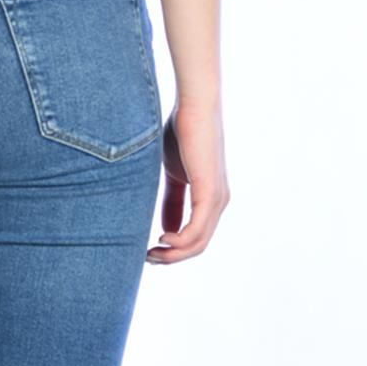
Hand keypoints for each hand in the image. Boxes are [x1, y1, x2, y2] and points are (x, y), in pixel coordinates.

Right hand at [147, 100, 228, 262]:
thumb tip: (166, 229)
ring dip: (173, 254)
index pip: (196, 236)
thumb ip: (171, 202)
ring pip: (198, 243)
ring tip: (151, 253)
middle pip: (198, 245)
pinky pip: (196, 230)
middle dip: (172, 257)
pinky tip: (162, 238)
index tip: (149, 251)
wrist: (193, 108)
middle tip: (147, 258)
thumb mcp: (173, 175)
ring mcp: (217, 199)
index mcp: (211, 198)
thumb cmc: (182, 134)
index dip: (173, 249)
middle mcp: (219, 202)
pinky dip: (179, 242)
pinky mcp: (210, 193)